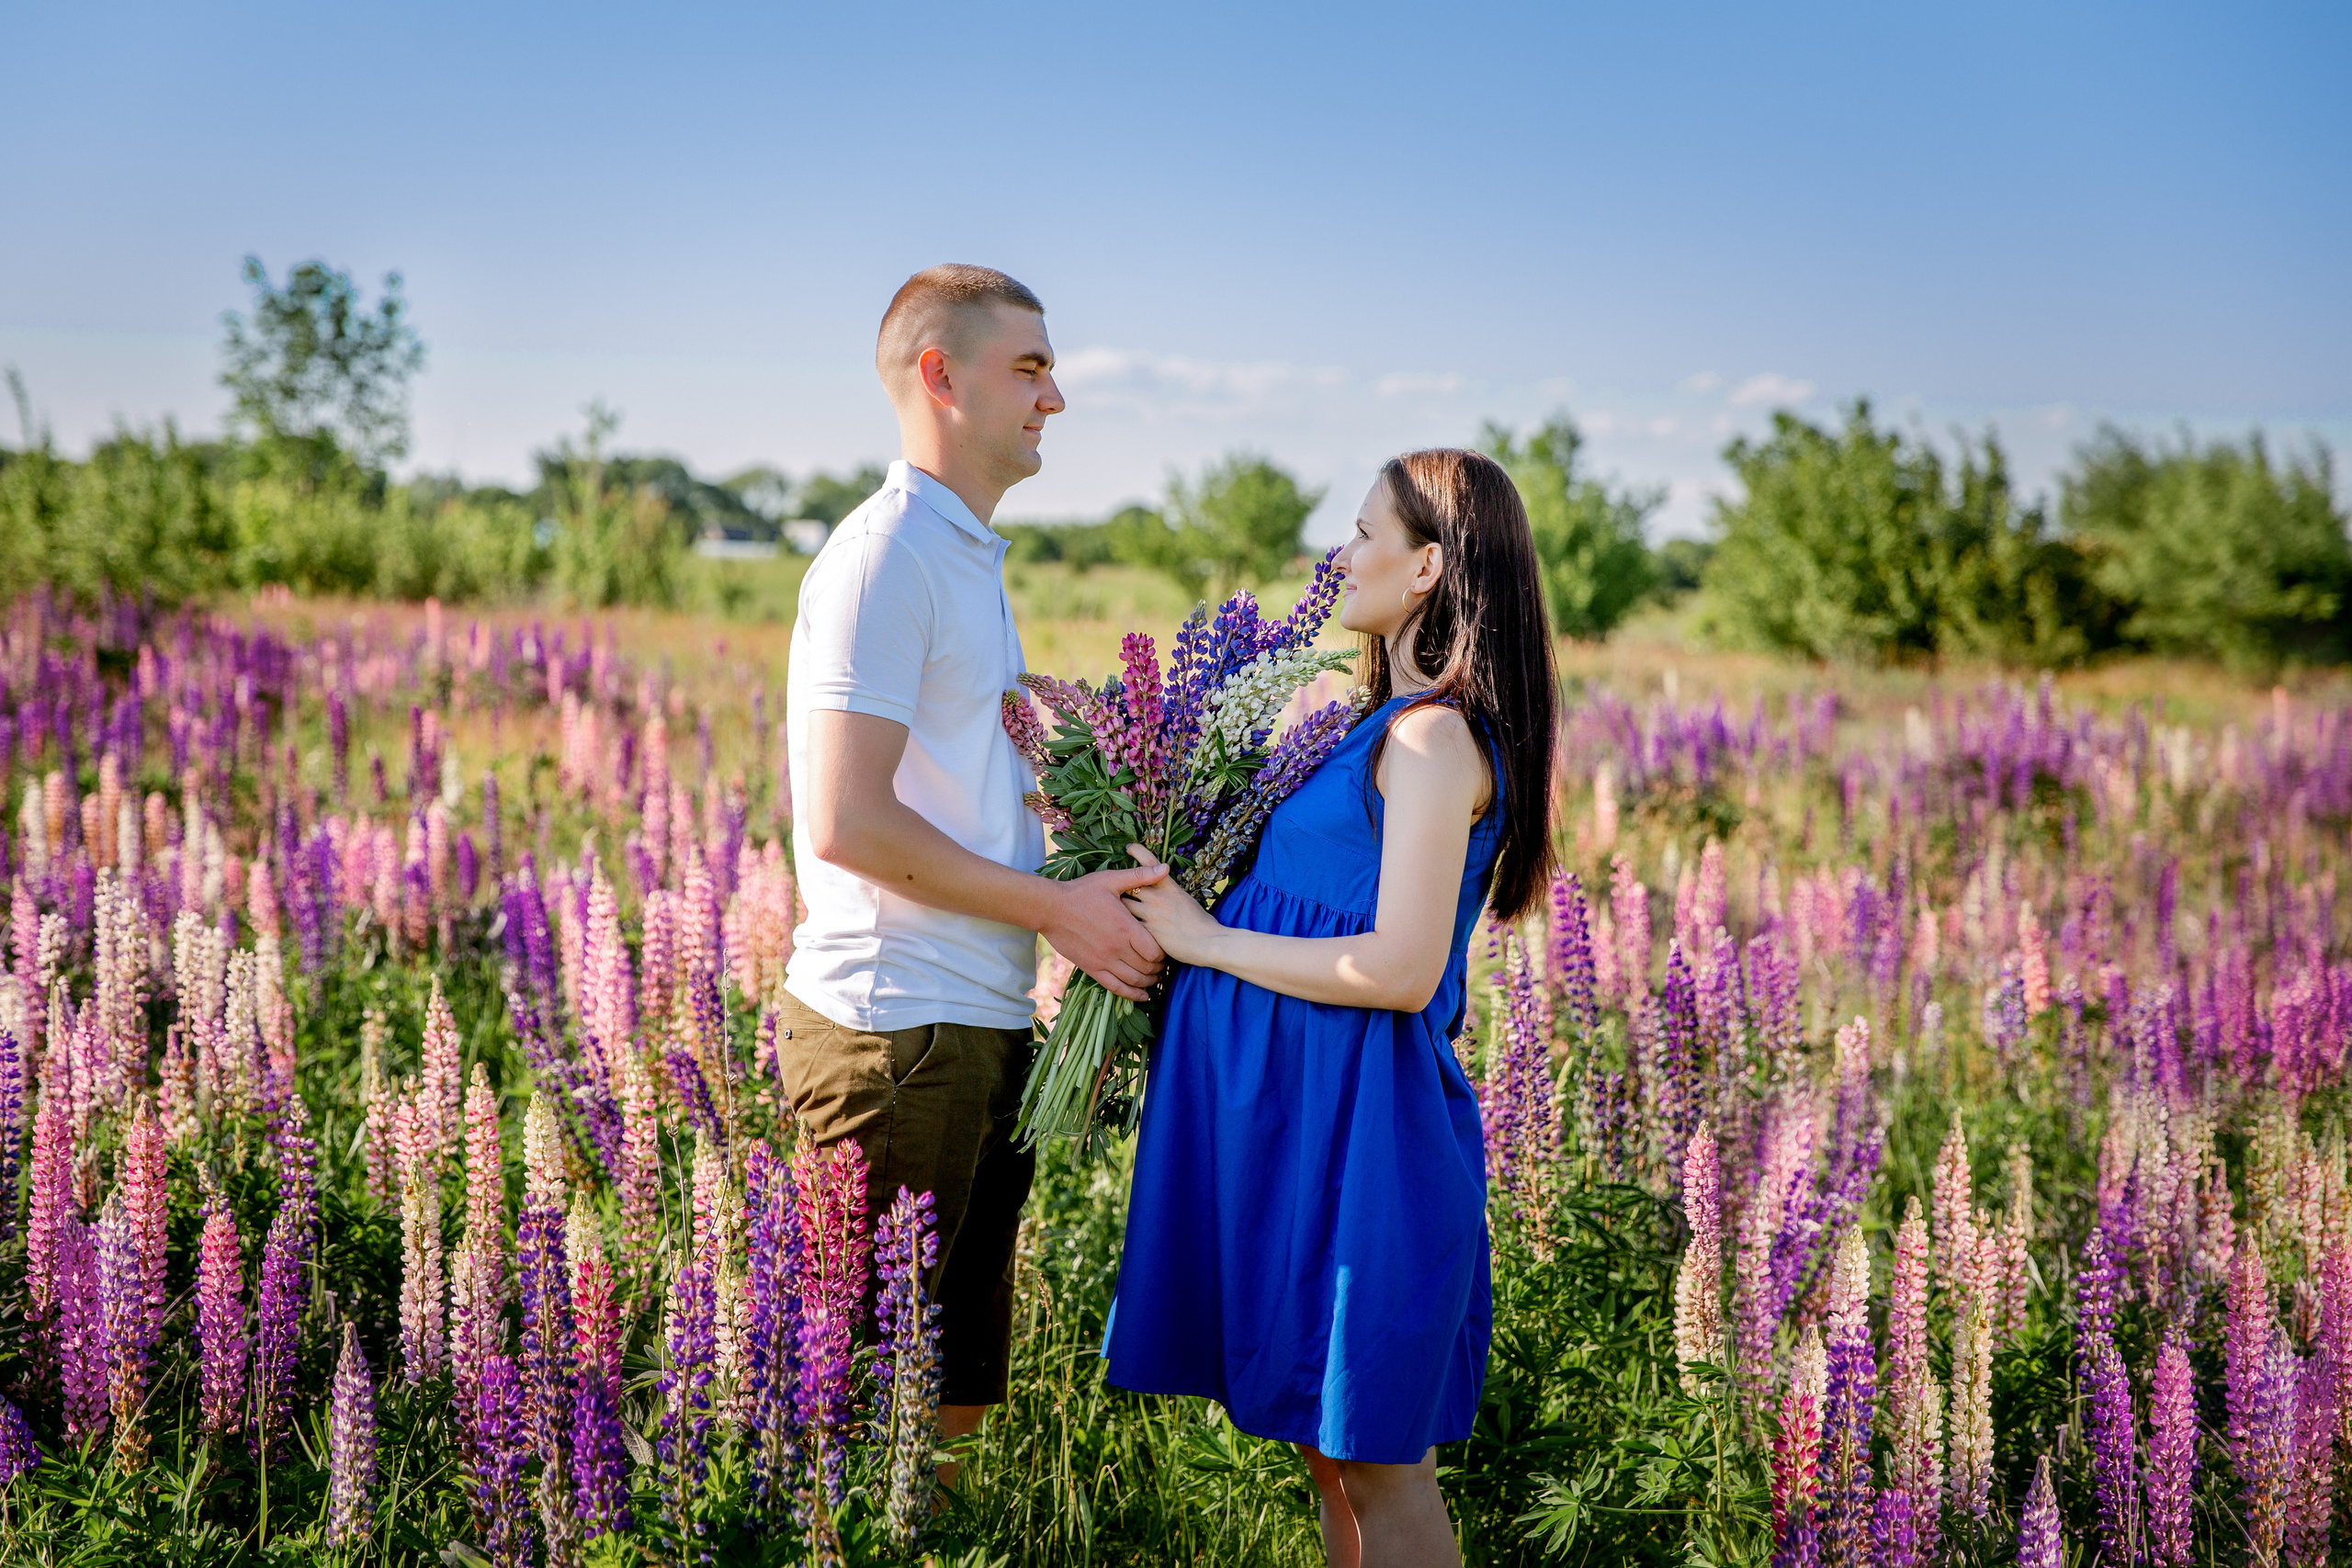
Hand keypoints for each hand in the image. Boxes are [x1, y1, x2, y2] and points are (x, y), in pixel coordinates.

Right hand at [1039, 863, 1168, 1000]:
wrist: (1051, 908)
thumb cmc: (1081, 892)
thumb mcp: (1111, 880)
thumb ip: (1140, 876)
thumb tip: (1165, 868)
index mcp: (1126, 928)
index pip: (1155, 951)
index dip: (1164, 954)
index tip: (1166, 950)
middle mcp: (1117, 948)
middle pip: (1148, 968)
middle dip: (1159, 969)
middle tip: (1163, 966)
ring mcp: (1104, 961)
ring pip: (1134, 980)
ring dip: (1149, 983)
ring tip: (1155, 979)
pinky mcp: (1092, 969)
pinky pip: (1116, 988)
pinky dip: (1132, 994)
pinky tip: (1142, 996)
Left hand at [1119, 844, 1221, 966]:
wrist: (1209, 943)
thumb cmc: (1203, 924)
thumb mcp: (1187, 902)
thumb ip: (1171, 895)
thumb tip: (1160, 892)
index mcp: (1170, 888)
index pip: (1151, 865)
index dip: (1139, 853)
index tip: (1130, 848)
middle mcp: (1158, 898)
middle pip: (1129, 885)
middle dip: (1120, 886)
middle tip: (1112, 886)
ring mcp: (1151, 914)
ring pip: (1124, 906)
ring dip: (1117, 908)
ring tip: (1110, 911)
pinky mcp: (1147, 933)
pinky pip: (1129, 926)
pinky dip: (1123, 928)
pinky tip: (1118, 932)